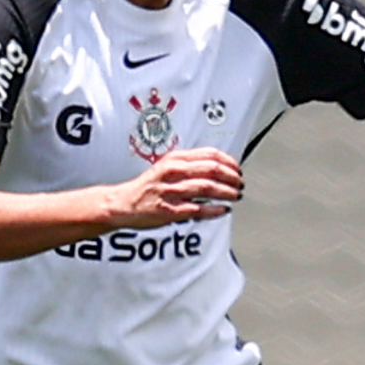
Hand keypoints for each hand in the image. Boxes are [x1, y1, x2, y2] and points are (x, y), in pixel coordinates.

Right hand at [108, 149, 243, 228]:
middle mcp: (173, 171)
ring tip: (236, 196)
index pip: (210, 154)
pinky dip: (215, 210)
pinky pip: (199, 209)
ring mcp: (171, 191)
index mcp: (175, 158)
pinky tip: (224, 209)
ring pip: (208, 188)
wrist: (123, 203)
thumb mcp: (168, 167)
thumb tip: (221, 167)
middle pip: (213, 170)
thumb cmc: (150, 186)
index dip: (229, 162)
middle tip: (240, 184)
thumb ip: (191, 165)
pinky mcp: (170, 210)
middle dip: (232, 177)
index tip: (238, 169)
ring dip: (228, 192)